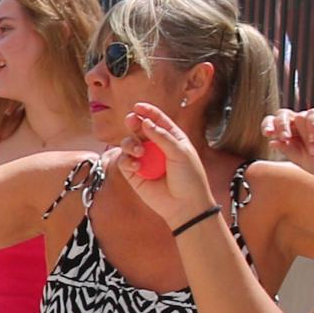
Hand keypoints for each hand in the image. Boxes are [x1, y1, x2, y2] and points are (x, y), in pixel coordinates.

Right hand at [126, 103, 214, 220]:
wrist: (185, 205)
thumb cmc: (189, 178)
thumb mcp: (180, 153)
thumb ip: (162, 136)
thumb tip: (145, 122)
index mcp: (171, 138)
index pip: (158, 120)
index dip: (148, 111)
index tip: (138, 106)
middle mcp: (156, 147)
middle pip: (140, 129)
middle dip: (134, 123)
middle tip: (131, 120)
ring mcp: (144, 160)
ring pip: (129, 143)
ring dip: (130, 144)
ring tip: (139, 152)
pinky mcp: (134, 174)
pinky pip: (124, 161)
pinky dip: (127, 160)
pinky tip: (136, 166)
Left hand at [263, 108, 313, 168]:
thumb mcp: (299, 159)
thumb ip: (287, 150)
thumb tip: (271, 142)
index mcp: (286, 132)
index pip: (272, 122)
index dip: (267, 125)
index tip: (267, 134)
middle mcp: (296, 123)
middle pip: (282, 115)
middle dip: (281, 126)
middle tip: (284, 138)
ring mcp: (309, 119)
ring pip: (299, 117)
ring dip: (304, 136)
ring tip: (312, 151)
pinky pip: (312, 115)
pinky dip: (311, 126)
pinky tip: (313, 138)